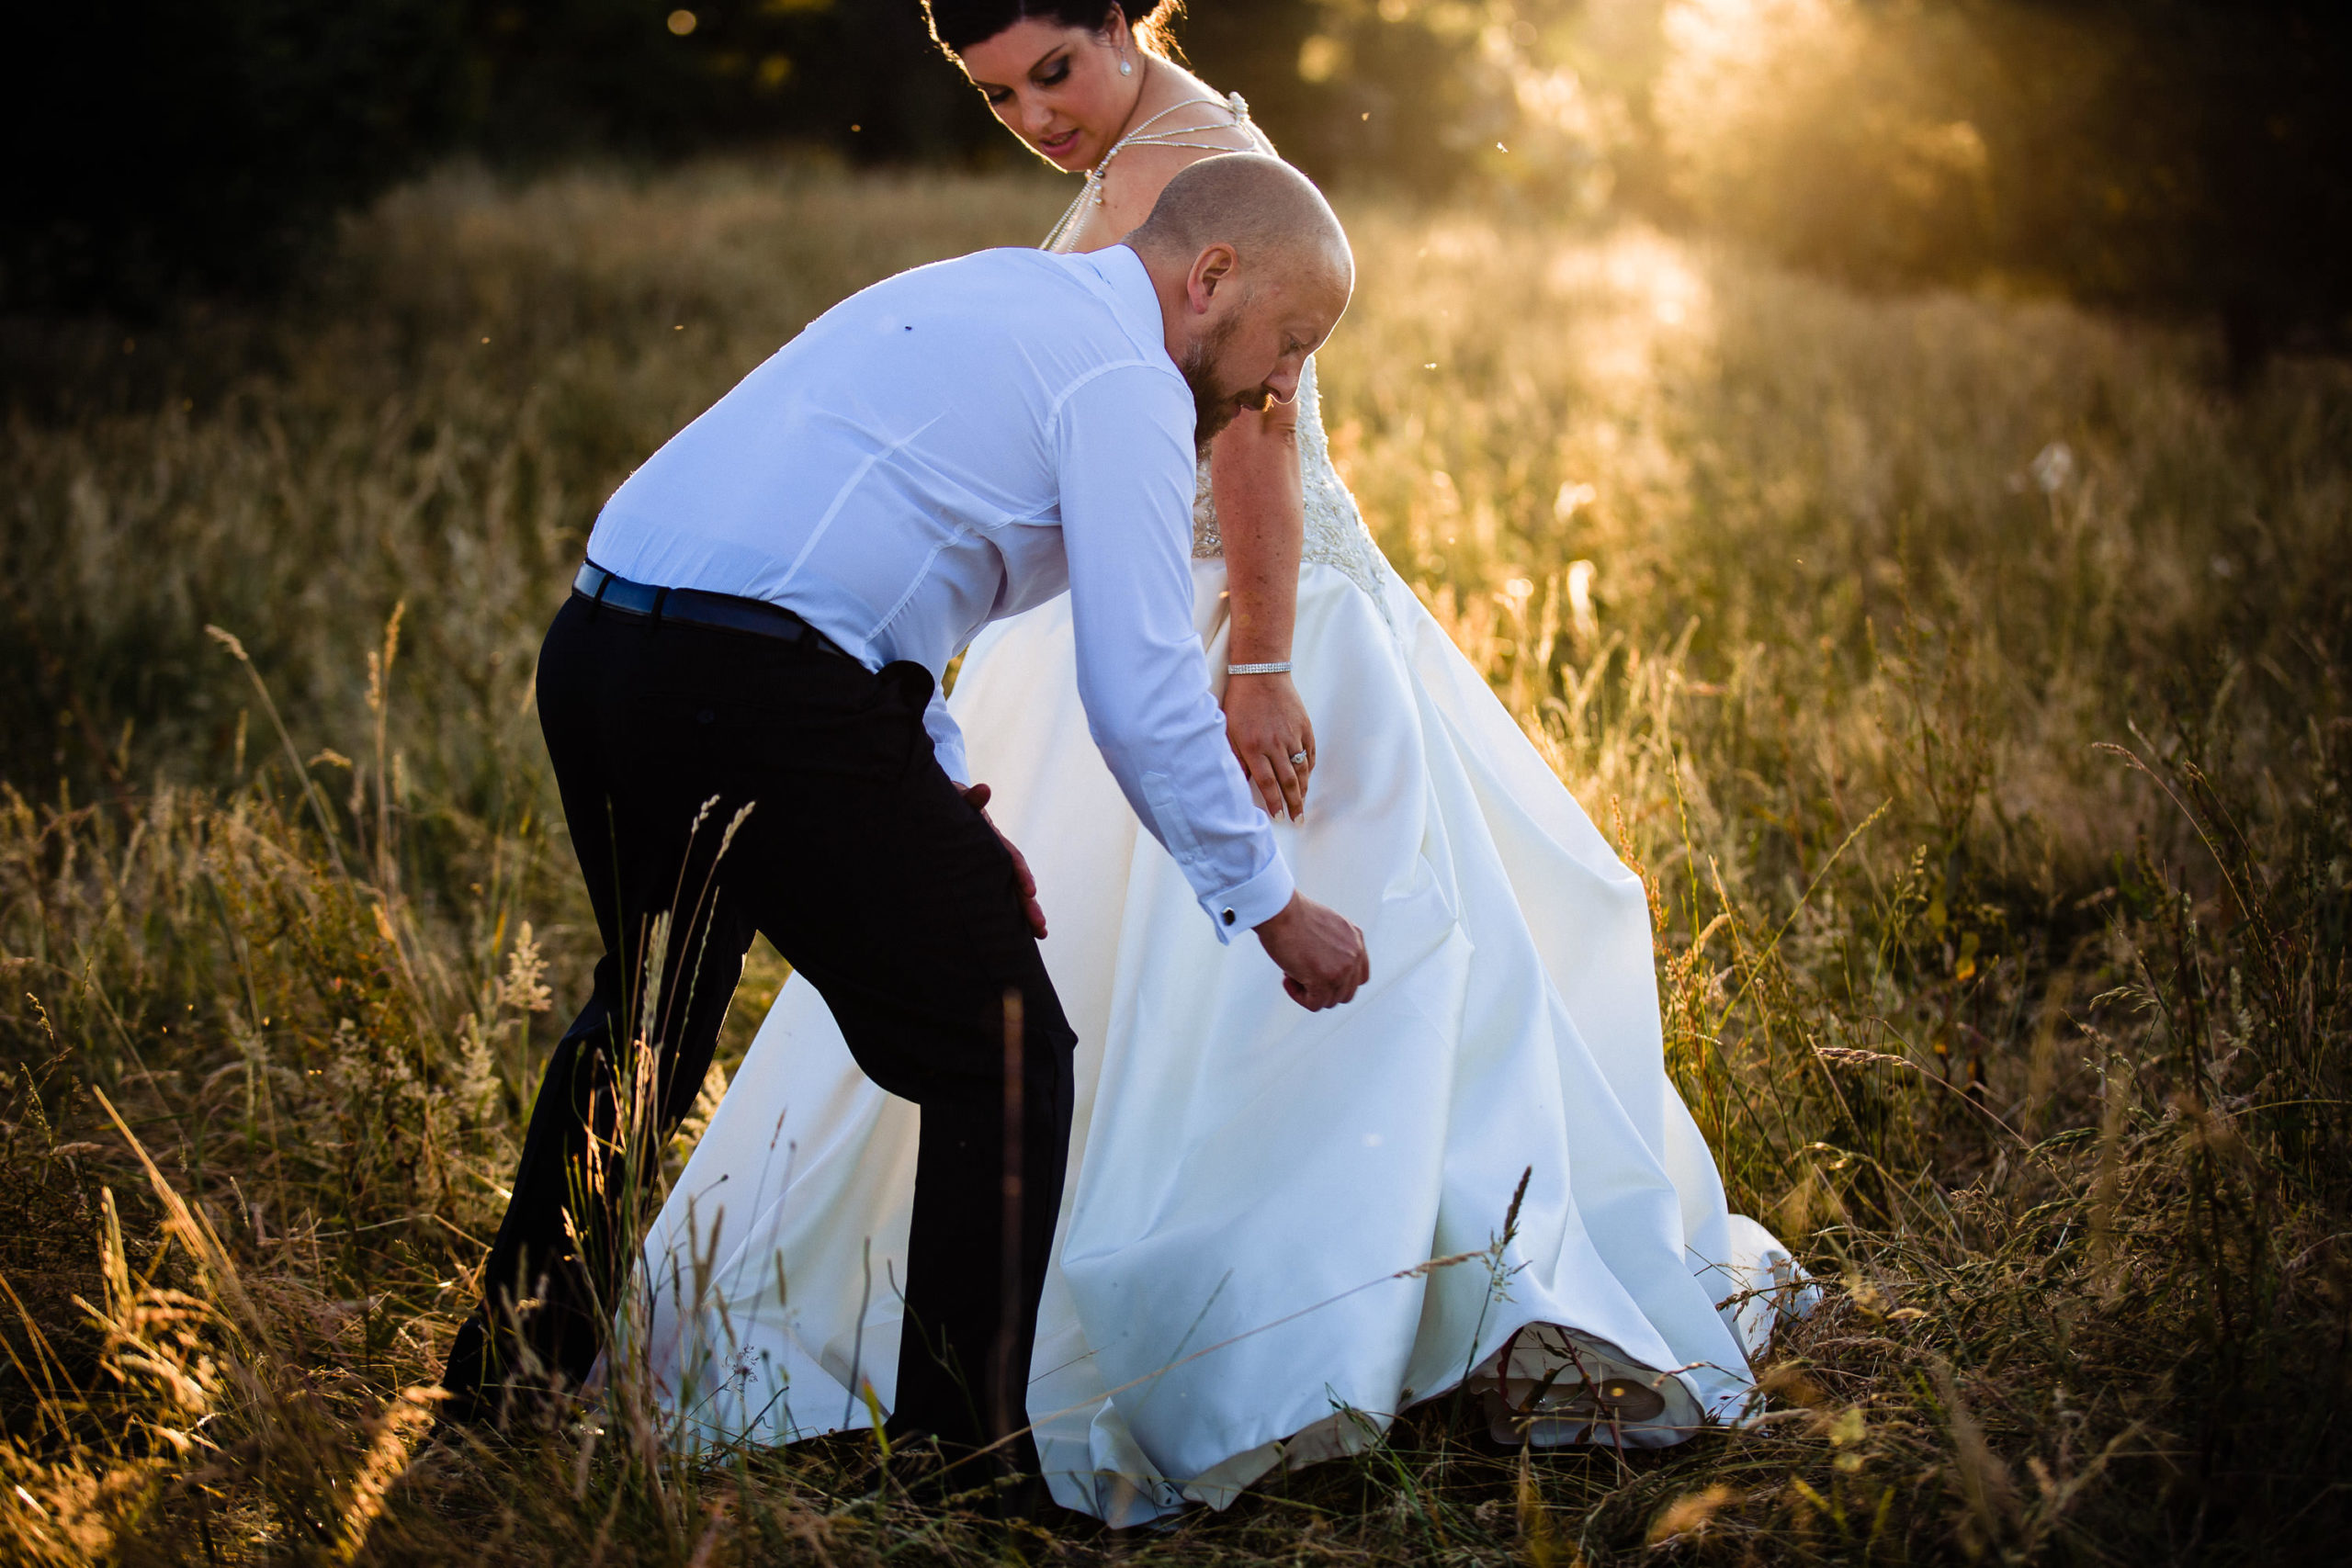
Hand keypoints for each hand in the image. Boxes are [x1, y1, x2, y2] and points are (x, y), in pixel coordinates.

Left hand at [957, 782, 1046, 939]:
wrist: (945, 808)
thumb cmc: (952, 804)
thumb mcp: (959, 799)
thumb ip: (971, 798)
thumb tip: (983, 789)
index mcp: (994, 841)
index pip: (1012, 860)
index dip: (1022, 875)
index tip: (1030, 891)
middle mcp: (997, 859)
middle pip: (1017, 884)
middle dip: (1030, 906)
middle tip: (1041, 928)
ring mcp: (989, 871)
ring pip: (1010, 895)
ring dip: (1025, 914)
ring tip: (1040, 935)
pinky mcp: (979, 880)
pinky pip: (993, 899)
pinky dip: (1006, 915)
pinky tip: (1013, 935)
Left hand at [1224, 670, 1314, 820]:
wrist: (1261, 672)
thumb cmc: (1240, 701)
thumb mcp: (1229, 730)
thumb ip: (1235, 758)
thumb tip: (1240, 782)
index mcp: (1254, 747)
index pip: (1267, 783)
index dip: (1274, 803)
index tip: (1278, 818)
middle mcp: (1275, 743)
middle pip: (1289, 781)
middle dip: (1294, 804)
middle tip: (1297, 820)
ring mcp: (1293, 735)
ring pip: (1302, 769)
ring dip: (1304, 790)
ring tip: (1303, 804)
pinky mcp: (1304, 726)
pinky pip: (1310, 752)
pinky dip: (1310, 767)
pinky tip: (1307, 778)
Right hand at [1253, 893, 1368, 1010]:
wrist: (1280, 910)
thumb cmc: (1293, 914)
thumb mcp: (1326, 925)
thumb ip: (1335, 945)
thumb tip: (1326, 964)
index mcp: (1356, 940)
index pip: (1359, 976)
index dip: (1338, 981)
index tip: (1319, 975)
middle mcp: (1354, 955)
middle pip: (1346, 992)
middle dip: (1323, 989)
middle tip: (1302, 974)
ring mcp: (1341, 969)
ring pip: (1330, 1001)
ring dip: (1309, 991)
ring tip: (1292, 973)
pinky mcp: (1323, 981)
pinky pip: (1314, 1004)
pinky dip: (1298, 996)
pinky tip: (1287, 978)